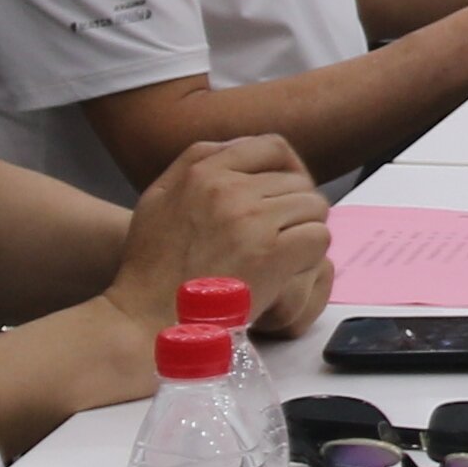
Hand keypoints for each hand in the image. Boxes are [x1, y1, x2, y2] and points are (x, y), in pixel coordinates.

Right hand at [117, 135, 334, 339]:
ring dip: (304, 232)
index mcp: (203, 172)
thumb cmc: (152, 268)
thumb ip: (195, 165)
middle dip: (294, 209)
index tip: (284, 193)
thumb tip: (238, 147)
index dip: (288, 168)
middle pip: (297, 182)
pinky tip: (285, 271)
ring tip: (281, 256)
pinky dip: (309, 255)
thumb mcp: (158, 199)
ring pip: (314, 207)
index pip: (271, 146)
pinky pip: (318, 236)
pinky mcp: (271, 253)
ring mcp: (252, 220)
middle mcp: (229, 190)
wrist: (149, 319)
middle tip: (279, 238)